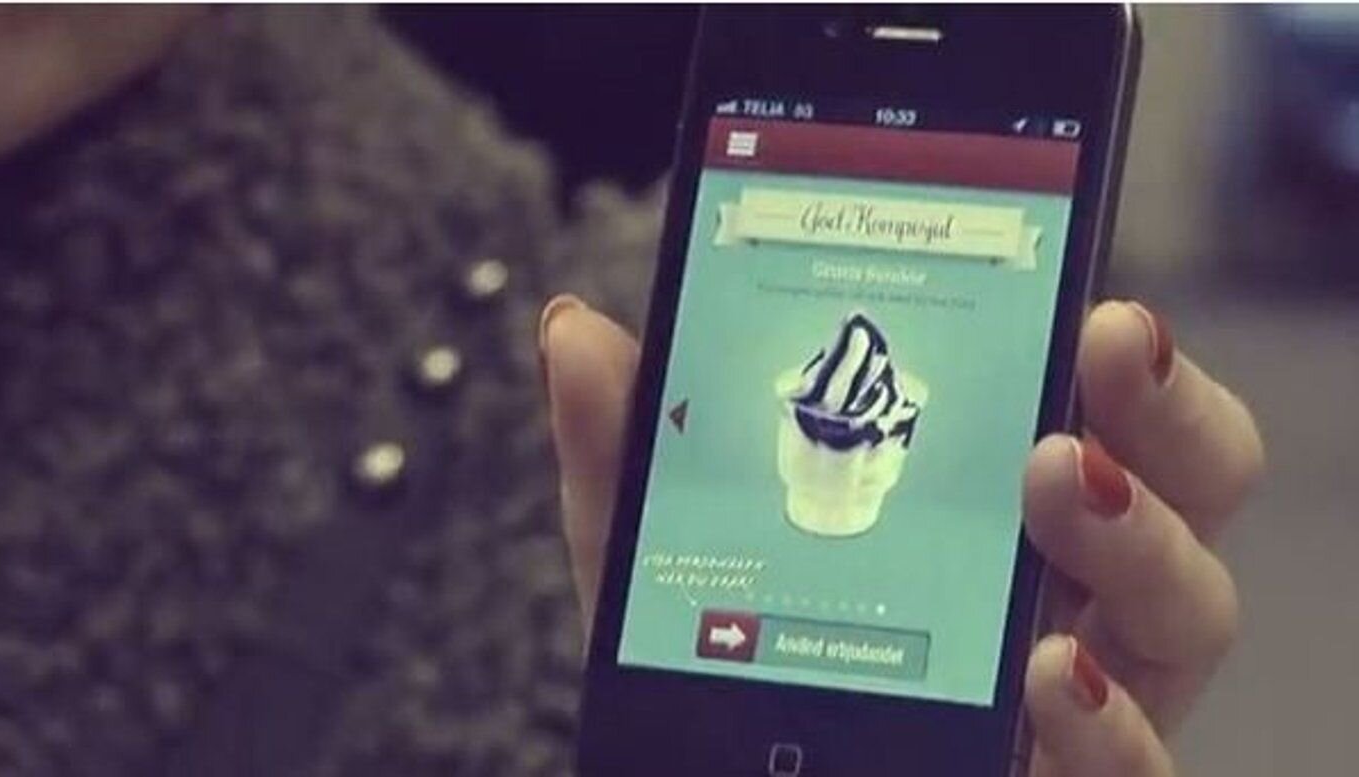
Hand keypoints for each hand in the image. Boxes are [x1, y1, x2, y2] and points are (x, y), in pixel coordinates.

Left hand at [541, 295, 1262, 776]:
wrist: (730, 775)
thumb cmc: (725, 669)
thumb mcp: (664, 557)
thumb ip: (630, 451)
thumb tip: (573, 329)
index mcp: (990, 507)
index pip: (1100, 408)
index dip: (1127, 357)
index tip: (1099, 299)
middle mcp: (1060, 592)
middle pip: (1187, 486)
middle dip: (1168, 406)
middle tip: (1107, 344)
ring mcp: (1079, 700)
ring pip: (1190, 613)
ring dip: (1142, 536)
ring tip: (1064, 477)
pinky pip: (1136, 774)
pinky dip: (1110, 725)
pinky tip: (1053, 677)